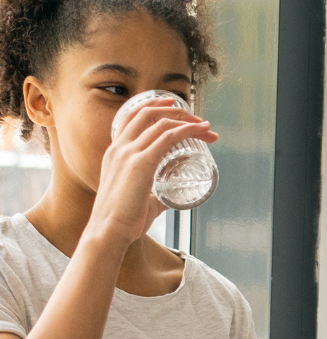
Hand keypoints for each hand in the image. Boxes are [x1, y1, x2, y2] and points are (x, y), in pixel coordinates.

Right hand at [90, 97, 217, 244]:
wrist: (108, 231)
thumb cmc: (123, 220)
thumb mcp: (140, 200)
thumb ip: (155, 196)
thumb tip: (170, 199)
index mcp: (114, 153)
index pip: (132, 117)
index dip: (154, 106)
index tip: (175, 107)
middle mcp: (120, 148)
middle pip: (148, 113)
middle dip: (177, 112)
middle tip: (199, 121)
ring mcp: (129, 153)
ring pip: (162, 123)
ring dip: (189, 122)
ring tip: (207, 128)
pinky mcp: (141, 163)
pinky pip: (167, 137)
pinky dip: (188, 130)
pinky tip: (202, 131)